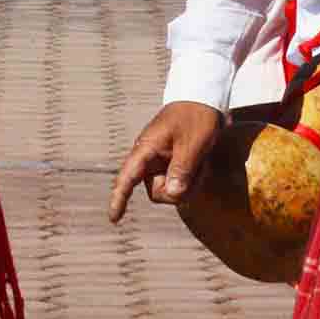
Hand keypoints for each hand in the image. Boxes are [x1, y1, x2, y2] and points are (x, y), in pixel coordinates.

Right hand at [110, 103, 225, 220]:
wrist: (205, 99)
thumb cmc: (196, 117)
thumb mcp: (193, 142)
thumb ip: (182, 168)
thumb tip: (173, 194)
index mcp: (146, 149)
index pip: (127, 177)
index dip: (119, 198)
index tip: (114, 219)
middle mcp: (150, 158)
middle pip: (157, 191)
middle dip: (178, 191)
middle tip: (200, 173)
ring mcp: (162, 162)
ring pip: (170, 190)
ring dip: (189, 185)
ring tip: (202, 165)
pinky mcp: (173, 164)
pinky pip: (179, 184)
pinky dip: (192, 180)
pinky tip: (203, 166)